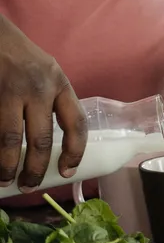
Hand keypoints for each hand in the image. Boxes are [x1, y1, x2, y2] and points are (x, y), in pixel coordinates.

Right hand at [0, 20, 86, 188]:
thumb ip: (51, 101)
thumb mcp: (46, 73)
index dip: (76, 150)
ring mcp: (11, 91)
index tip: (68, 170)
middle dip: (36, 168)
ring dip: (8, 166)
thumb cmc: (19, 57)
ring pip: (11, 140)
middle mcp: (39, 88)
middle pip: (42, 139)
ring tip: (6, 179)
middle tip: (30, 185)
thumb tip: (50, 144)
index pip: (77, 123)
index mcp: (59, 84)